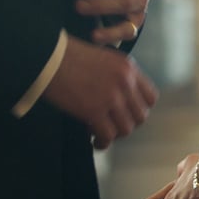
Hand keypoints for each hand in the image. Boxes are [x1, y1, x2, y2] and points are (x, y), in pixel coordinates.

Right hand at [42, 36, 156, 148]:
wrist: (48, 57)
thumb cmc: (68, 56)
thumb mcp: (102, 58)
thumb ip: (116, 76)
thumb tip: (121, 101)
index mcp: (128, 67)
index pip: (150, 97)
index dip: (139, 109)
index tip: (126, 114)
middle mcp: (124, 81)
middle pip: (140, 116)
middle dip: (127, 124)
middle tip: (112, 125)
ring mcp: (111, 96)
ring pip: (126, 129)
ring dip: (114, 134)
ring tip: (100, 134)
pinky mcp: (94, 109)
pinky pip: (108, 136)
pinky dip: (102, 142)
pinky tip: (94, 141)